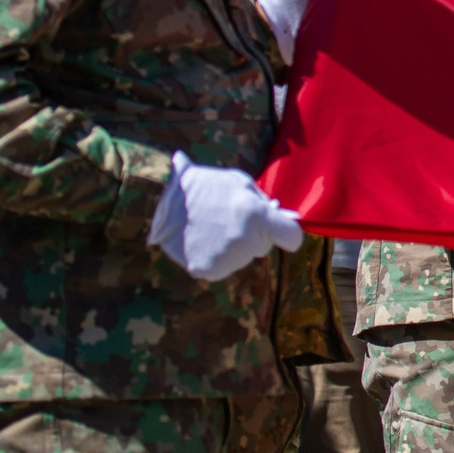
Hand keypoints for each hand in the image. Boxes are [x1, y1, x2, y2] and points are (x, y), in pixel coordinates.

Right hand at [148, 151, 303, 280]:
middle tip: (229, 219)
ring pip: (242, 258)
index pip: (292, 237)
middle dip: (253, 235)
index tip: (281, 231)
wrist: (161, 200)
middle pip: (263, 246)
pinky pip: (222, 267)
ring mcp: (226, 258)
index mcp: (257, 215)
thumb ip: (264, 202)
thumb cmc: (205, 186)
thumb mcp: (239, 183)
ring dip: (233, 248)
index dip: (288, 234)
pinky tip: (202, 241)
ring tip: (212, 228)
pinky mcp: (206, 270)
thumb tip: (286, 217)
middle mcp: (245, 240)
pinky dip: (214, 258)